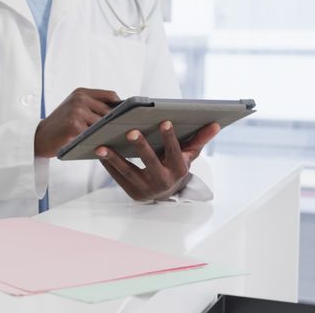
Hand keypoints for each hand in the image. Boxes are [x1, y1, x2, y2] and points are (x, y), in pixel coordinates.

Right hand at [35, 88, 119, 157]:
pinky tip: (101, 146)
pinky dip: (99, 141)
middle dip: (116, 123)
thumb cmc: (61, 125)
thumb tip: (121, 113)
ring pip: (103, 124)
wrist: (39, 137)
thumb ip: (93, 107)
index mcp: (81, 93)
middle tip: (124, 132)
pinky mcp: (74, 126)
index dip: (120, 107)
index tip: (127, 117)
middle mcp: (79, 99)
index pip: (110, 95)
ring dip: (109, 133)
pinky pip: (94, 135)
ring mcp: (77, 112)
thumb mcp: (75, 108)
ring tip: (112, 140)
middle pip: (109, 111)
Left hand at [95, 122, 219, 200]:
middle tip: (130, 131)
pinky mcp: (132, 192)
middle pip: (150, 162)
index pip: (174, 151)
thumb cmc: (176, 167)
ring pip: (128, 171)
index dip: (170, 137)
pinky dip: (108, 165)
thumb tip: (215, 124)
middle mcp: (163, 181)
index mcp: (178, 169)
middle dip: (141, 147)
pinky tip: (99, 151)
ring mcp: (146, 188)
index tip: (164, 121)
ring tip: (101, 146)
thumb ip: (199, 140)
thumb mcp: (188, 156)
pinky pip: (117, 177)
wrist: (166, 194)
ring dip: (114, 158)